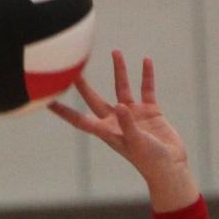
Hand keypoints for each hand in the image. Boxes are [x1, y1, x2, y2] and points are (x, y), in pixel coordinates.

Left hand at [49, 51, 195, 209]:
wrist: (171, 166)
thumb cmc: (150, 161)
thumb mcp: (137, 143)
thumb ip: (128, 125)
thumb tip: (120, 106)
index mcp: (107, 132)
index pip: (79, 120)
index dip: (64, 111)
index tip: (47, 102)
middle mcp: (116, 121)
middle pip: (95, 100)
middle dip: (84, 86)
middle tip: (73, 70)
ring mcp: (133, 115)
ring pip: (122, 88)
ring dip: (120, 71)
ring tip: (115, 51)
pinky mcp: (150, 111)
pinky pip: (146, 89)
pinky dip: (146, 76)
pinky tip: (145, 61)